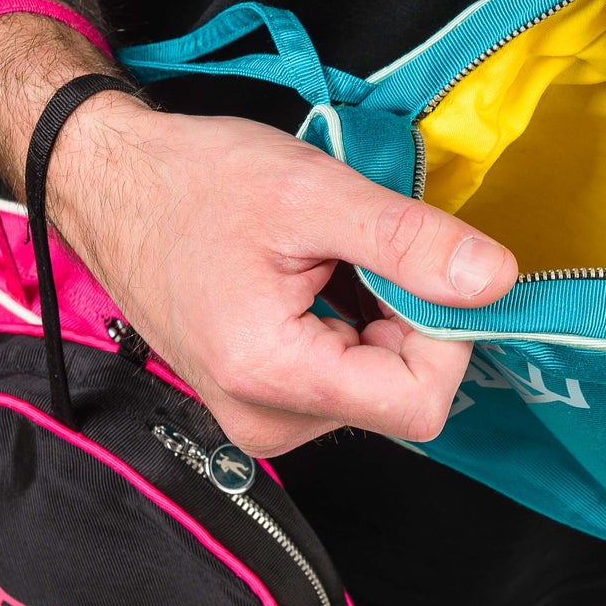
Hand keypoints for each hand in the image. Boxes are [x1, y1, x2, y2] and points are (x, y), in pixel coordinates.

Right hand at [45, 95, 517, 455]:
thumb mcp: (313, 195)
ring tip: (324, 260)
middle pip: (402, 395)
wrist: (109, 184)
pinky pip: (348, 378)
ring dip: (380, 319)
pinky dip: (354, 325)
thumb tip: (496, 281)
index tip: (416, 266)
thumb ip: (409, 244)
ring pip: (380, 385)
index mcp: (272, 379)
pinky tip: (315, 279)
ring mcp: (261, 418)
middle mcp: (266, 422)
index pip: (419, 402)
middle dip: (406, 318)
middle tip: (357, 250)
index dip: (443, 333)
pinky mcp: (262, 402)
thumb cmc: (194, 182)